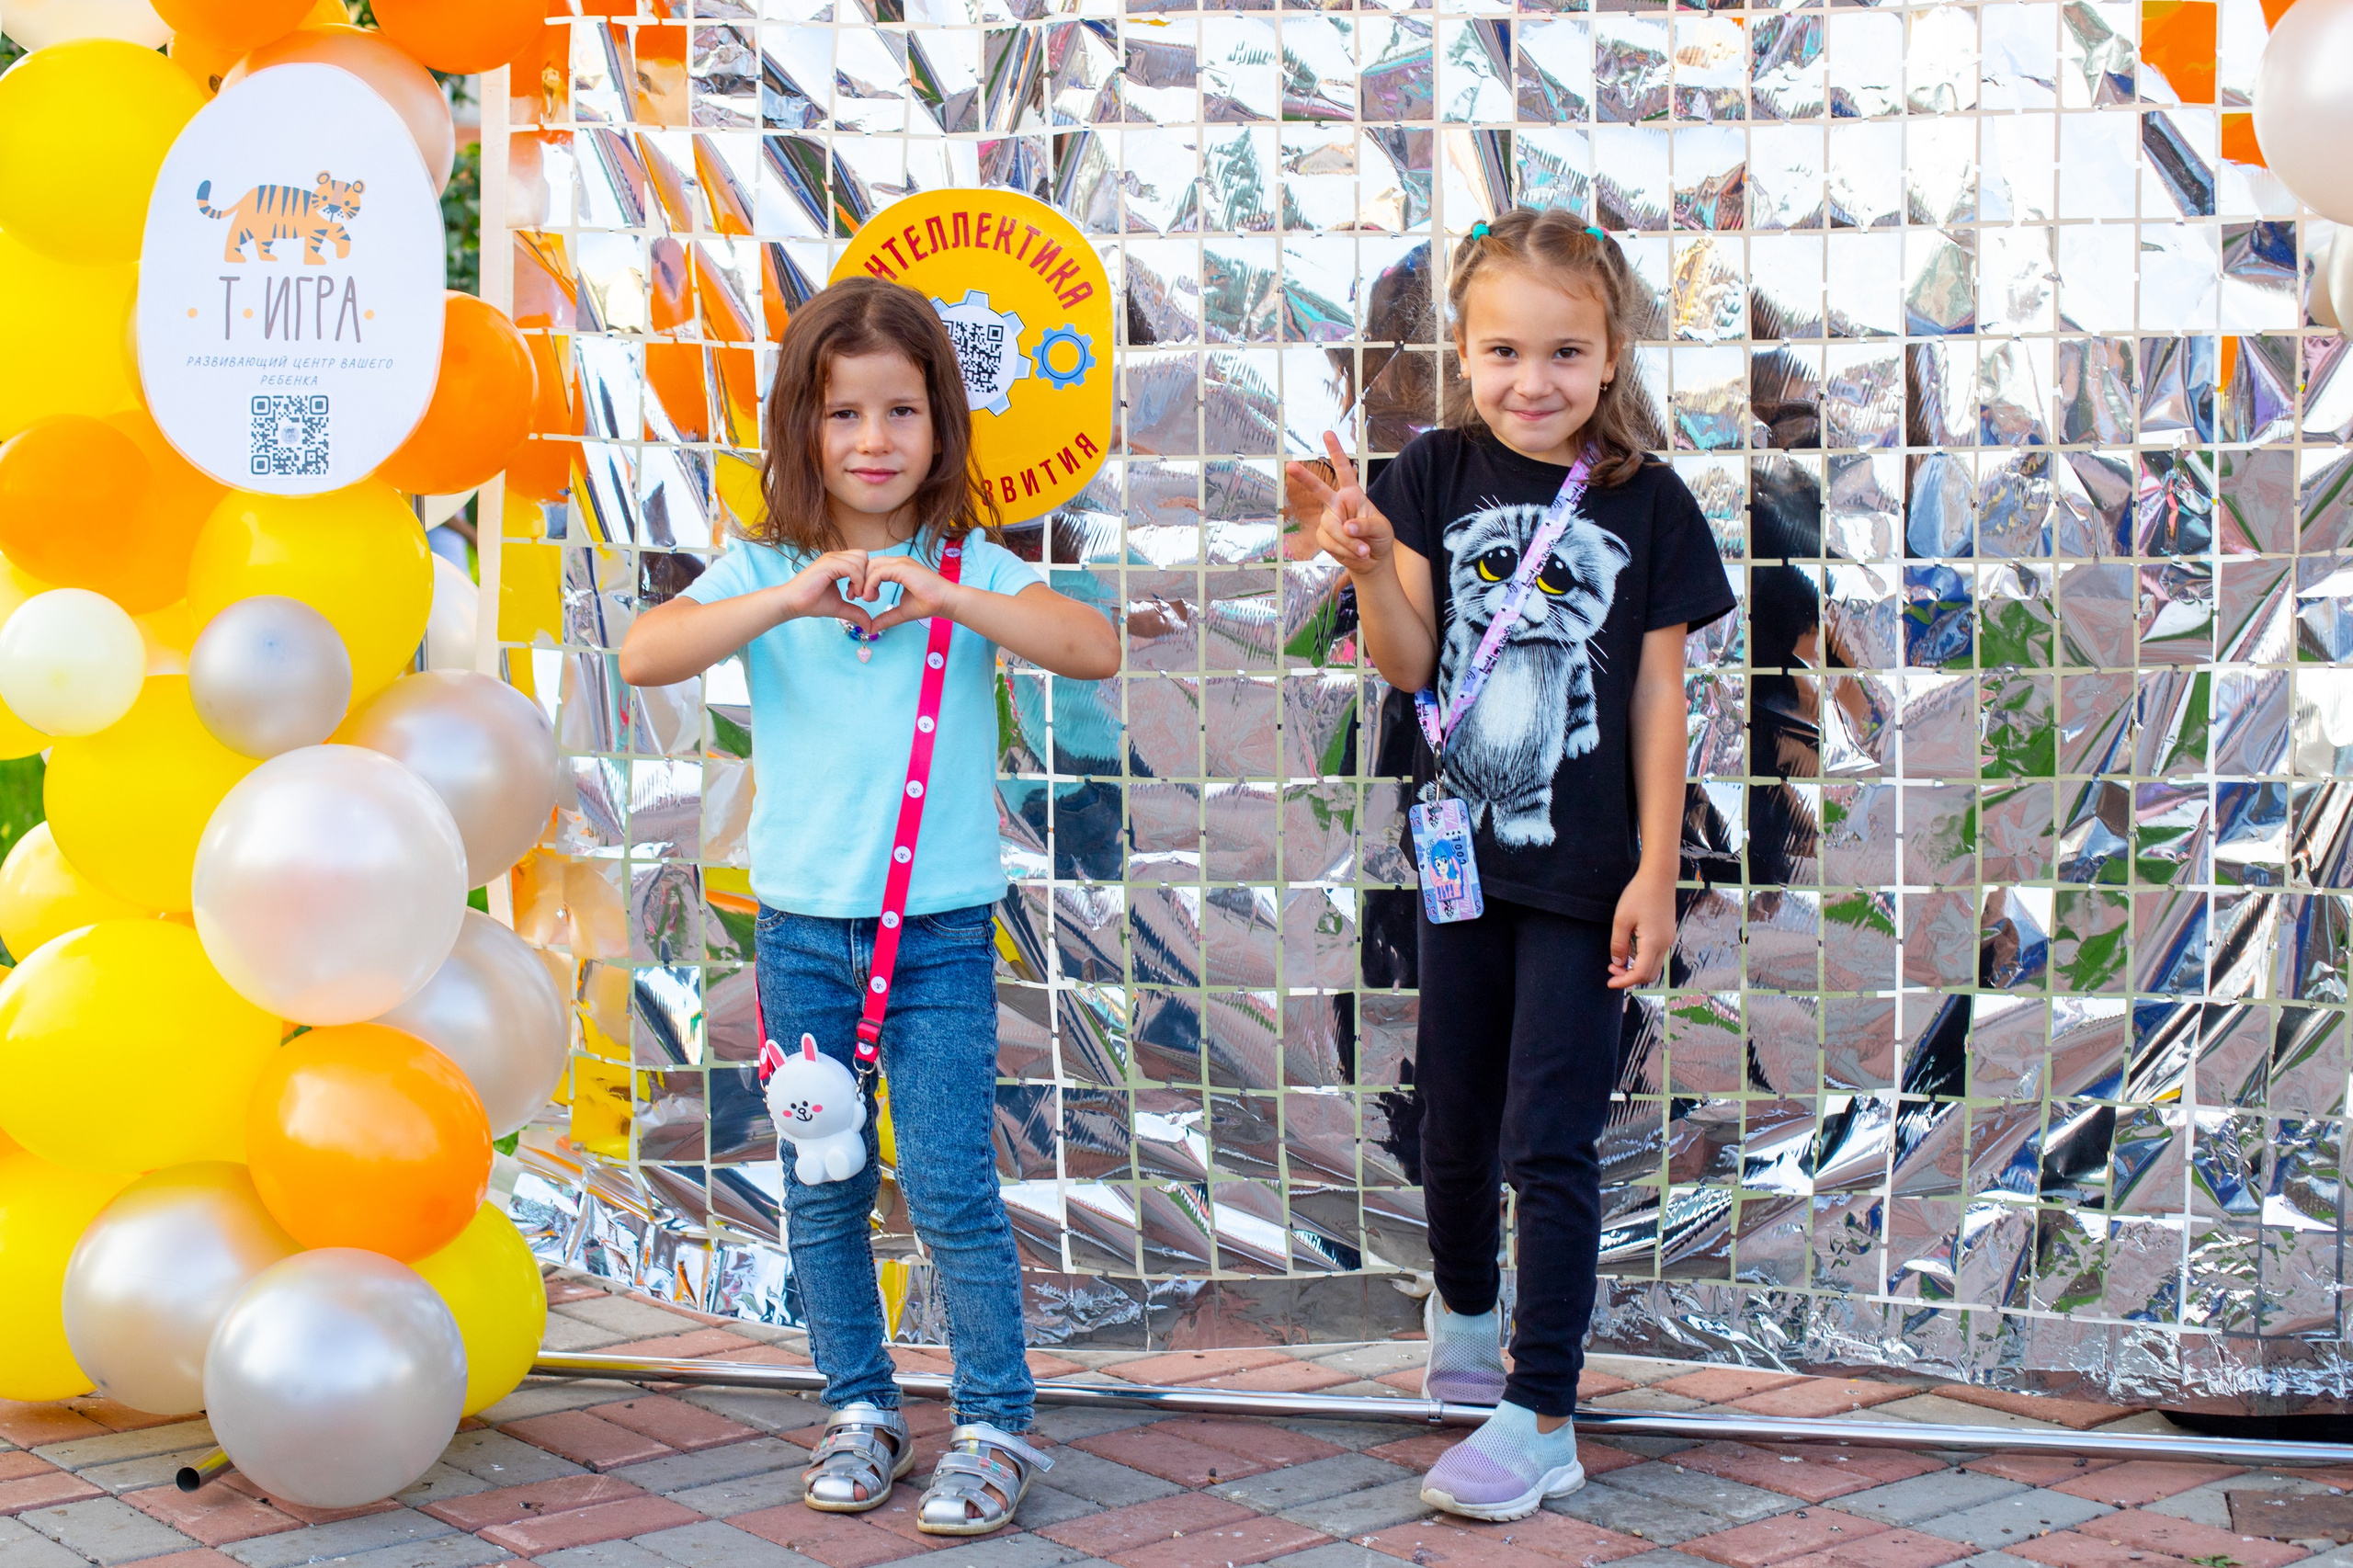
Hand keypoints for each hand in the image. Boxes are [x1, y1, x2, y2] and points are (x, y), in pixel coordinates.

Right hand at [777, 549, 874, 629]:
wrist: (792, 603)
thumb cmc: (812, 603)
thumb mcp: (840, 607)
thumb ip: (856, 612)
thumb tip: (870, 626)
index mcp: (838, 563)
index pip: (862, 560)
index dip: (867, 577)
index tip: (862, 596)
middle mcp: (835, 557)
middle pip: (864, 557)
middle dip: (868, 576)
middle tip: (861, 595)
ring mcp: (831, 558)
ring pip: (861, 560)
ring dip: (863, 580)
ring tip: (854, 596)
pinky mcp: (828, 564)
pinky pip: (853, 568)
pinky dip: (857, 582)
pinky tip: (850, 595)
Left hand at [862, 552, 965, 634]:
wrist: (946, 602)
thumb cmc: (928, 604)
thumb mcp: (901, 612)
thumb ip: (886, 617)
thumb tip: (871, 627)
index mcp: (898, 569)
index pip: (873, 567)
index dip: (863, 580)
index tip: (859, 596)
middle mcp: (898, 562)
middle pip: (868, 563)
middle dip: (858, 579)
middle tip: (854, 596)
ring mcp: (900, 563)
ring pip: (871, 566)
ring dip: (863, 582)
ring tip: (863, 598)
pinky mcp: (902, 568)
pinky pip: (879, 572)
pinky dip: (871, 584)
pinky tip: (871, 597)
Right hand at [1287, 431, 1394, 578]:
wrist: (1373, 560)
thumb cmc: (1379, 538)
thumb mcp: (1381, 529)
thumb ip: (1365, 525)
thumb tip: (1346, 527)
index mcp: (1353, 494)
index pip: (1344, 470)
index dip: (1336, 452)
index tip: (1327, 434)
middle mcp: (1338, 504)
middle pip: (1319, 489)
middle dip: (1304, 478)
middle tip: (1289, 465)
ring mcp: (1329, 520)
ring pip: (1331, 527)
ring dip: (1348, 542)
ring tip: (1363, 550)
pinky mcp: (1324, 536)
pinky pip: (1329, 542)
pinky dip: (1344, 550)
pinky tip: (1354, 554)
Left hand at [1608, 868, 1676, 990]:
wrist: (1659, 877)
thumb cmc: (1638, 895)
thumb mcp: (1621, 920)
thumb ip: (1618, 944)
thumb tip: (1618, 963)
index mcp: (1653, 943)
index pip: (1640, 974)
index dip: (1624, 982)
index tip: (1609, 983)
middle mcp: (1664, 944)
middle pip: (1649, 974)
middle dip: (1630, 977)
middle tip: (1612, 970)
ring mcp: (1668, 939)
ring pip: (1653, 965)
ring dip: (1636, 968)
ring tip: (1618, 960)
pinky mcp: (1667, 934)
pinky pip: (1655, 954)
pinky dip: (1642, 959)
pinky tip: (1629, 949)